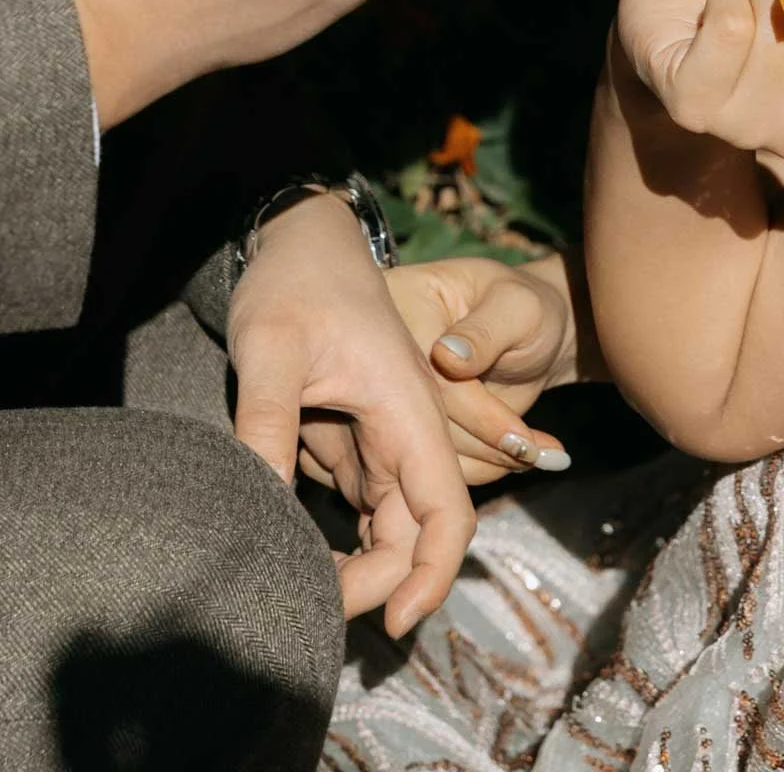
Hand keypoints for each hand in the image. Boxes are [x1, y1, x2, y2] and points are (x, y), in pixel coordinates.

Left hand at [228, 190, 476, 635]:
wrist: (299, 240)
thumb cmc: (296, 282)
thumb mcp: (271, 347)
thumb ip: (265, 425)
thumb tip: (255, 508)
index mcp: (408, 409)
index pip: (448, 513)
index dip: (432, 575)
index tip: (393, 622)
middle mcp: (407, 431)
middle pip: (415, 532)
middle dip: (376, 583)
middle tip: (308, 607)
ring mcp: (382, 437)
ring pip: (388, 525)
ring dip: (355, 566)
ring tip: (292, 586)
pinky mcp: (354, 438)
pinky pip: (359, 504)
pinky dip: (335, 538)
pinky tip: (290, 548)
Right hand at [389, 252, 586, 486]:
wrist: (533, 333)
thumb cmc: (527, 310)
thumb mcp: (518, 309)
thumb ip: (485, 333)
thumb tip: (447, 356)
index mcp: (401, 304)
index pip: (428, 375)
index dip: (477, 413)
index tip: (521, 439)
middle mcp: (385, 353)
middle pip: (420, 421)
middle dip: (485, 443)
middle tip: (532, 452)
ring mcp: (392, 393)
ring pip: (425, 453)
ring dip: (486, 462)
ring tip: (532, 453)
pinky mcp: (407, 426)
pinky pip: (432, 464)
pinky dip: (481, 467)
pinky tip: (518, 456)